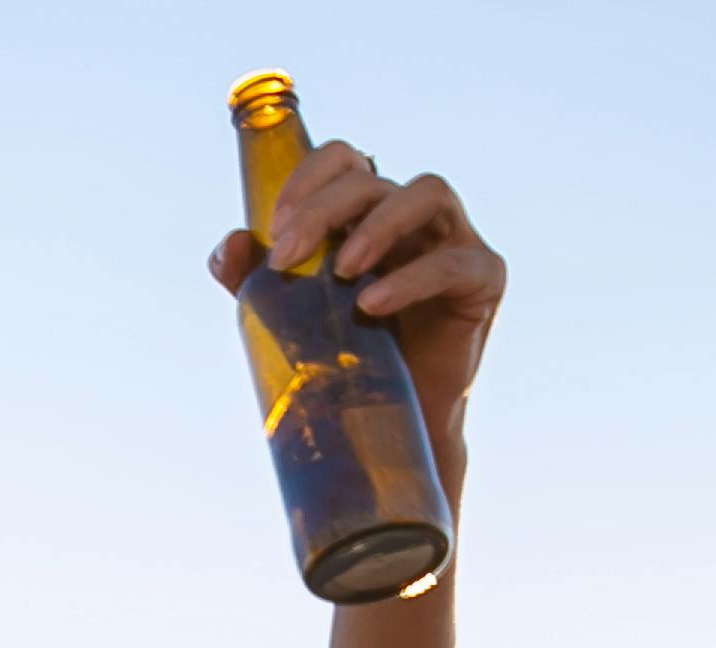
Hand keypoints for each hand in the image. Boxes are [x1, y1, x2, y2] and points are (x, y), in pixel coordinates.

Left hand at [210, 141, 503, 432]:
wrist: (393, 418)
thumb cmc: (346, 355)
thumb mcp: (288, 314)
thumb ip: (253, 279)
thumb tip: (231, 245)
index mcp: (365, 214)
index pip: (344, 161)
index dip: (308, 179)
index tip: (275, 225)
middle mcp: (411, 217)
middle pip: (373, 179)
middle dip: (325, 209)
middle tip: (288, 256)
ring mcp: (453, 239)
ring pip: (428, 192)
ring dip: (378, 224)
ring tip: (344, 270)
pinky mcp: (483, 276)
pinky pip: (453, 262)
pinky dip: (411, 279)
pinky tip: (372, 305)